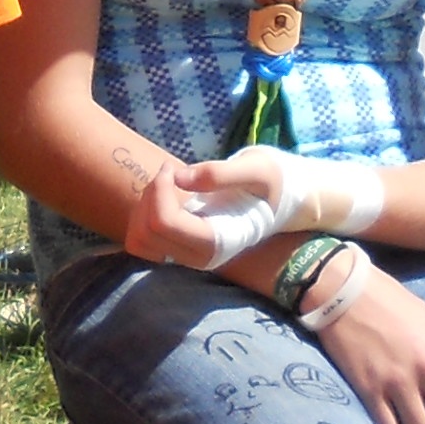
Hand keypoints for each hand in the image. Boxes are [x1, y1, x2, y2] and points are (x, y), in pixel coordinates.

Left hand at [120, 147, 386, 271]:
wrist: (286, 201)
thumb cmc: (275, 182)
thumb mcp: (257, 168)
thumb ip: (220, 173)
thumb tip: (178, 178)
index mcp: (217, 241)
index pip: (163, 224)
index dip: (158, 191)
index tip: (173, 166)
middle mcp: (199, 256)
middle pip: (145, 234)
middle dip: (150, 196)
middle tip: (172, 172)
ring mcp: (188, 256)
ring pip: (138, 239)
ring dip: (145, 205)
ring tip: (170, 182)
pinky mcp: (180, 248)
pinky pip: (143, 238)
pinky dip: (145, 212)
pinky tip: (167, 194)